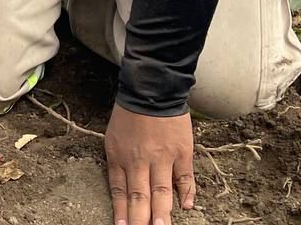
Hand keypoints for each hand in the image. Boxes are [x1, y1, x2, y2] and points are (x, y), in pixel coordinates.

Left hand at [104, 105, 194, 224]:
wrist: (151, 90)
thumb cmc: (129, 115)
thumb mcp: (113, 137)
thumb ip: (118, 162)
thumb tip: (124, 188)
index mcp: (120, 156)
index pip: (119, 190)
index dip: (121, 210)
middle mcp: (139, 160)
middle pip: (139, 195)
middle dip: (140, 219)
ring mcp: (162, 157)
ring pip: (161, 191)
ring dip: (161, 212)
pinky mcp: (181, 152)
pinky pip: (185, 177)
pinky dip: (186, 193)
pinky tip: (186, 207)